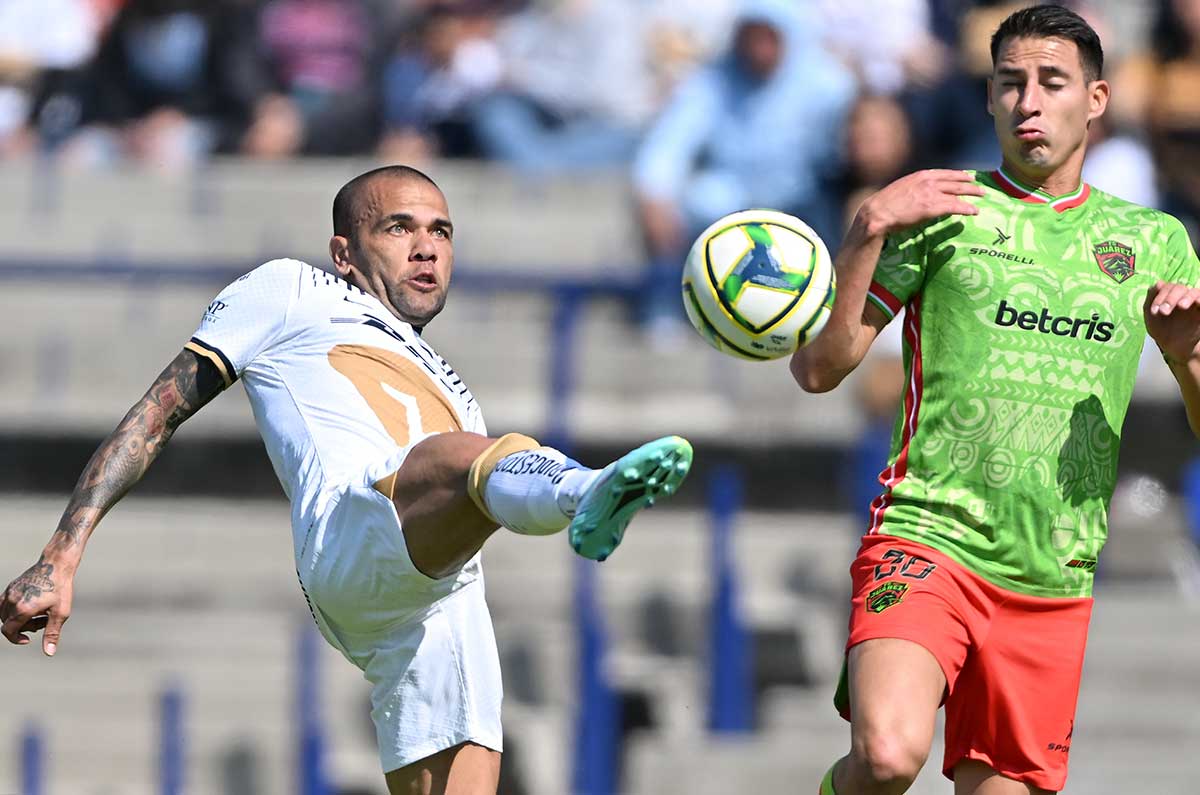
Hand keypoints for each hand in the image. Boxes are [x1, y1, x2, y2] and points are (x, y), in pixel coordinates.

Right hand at [1, 555, 72, 655]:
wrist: (56, 564)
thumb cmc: (61, 588)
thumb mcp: (61, 613)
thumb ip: (52, 633)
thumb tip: (49, 653)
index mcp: (22, 609)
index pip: (8, 631)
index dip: (16, 639)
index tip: (28, 639)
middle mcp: (12, 601)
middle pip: (8, 623)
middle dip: (24, 627)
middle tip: (43, 620)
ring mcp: (10, 592)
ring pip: (5, 613)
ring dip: (19, 618)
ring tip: (39, 613)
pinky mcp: (11, 586)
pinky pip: (5, 603)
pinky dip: (14, 609)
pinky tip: (32, 605)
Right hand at [859, 170, 983, 236]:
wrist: (878, 212)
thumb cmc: (884, 204)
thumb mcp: (901, 188)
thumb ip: (914, 187)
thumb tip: (921, 194)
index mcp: (920, 175)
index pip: (944, 173)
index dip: (958, 175)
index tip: (966, 175)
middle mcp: (928, 181)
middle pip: (955, 180)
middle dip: (969, 183)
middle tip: (979, 186)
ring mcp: (931, 193)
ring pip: (958, 192)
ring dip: (972, 194)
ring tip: (981, 196)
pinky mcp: (933, 207)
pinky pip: (955, 206)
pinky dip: (967, 208)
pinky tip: (974, 211)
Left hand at [1145, 280, 1199, 364]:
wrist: (1177, 350)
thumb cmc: (1163, 333)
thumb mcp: (1151, 319)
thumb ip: (1151, 301)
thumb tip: (1159, 283)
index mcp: (1168, 297)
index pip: (1165, 287)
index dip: (1159, 296)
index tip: (1154, 312)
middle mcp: (1182, 297)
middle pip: (1178, 287)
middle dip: (1169, 298)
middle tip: (1163, 312)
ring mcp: (1194, 303)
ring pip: (1192, 291)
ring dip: (1185, 297)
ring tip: (1181, 306)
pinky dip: (1199, 298)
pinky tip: (1196, 303)